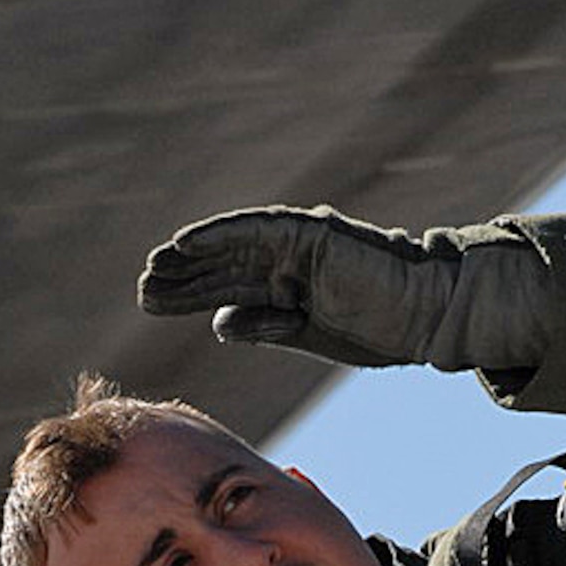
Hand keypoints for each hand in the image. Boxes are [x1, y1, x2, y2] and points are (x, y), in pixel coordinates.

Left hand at [138, 204, 459, 368]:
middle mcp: (289, 262)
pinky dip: (220, 234)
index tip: (151, 302)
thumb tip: (219, 320)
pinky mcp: (310, 234)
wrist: (422, 318)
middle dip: (182, 277)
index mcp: (289, 289)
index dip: (188, 294)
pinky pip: (257, 230)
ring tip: (154, 267)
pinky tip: (186, 244)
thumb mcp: (306, 334)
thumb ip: (264, 326)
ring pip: (234, 248)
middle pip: (223, 267)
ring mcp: (298, 245)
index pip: (227, 289)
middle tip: (143, 288)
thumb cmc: (376, 330)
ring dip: (193, 256)